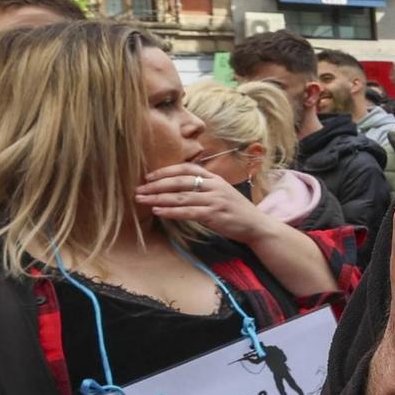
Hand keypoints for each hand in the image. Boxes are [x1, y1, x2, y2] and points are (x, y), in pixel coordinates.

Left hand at [137, 164, 267, 242]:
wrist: (256, 225)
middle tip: (139, 190)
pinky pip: (188, 212)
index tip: (149, 177)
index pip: (186, 169)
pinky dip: (171, 212)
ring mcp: (215, 200)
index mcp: (214, 178)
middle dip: (156, 185)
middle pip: (180, 181)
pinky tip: (158, 212)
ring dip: (159, 198)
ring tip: (142, 200)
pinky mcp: (215, 215)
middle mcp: (214, 186)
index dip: (166, 171)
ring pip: (181, 197)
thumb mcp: (221, 192)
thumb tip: (177, 188)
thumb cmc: (235, 210)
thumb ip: (203, 188)